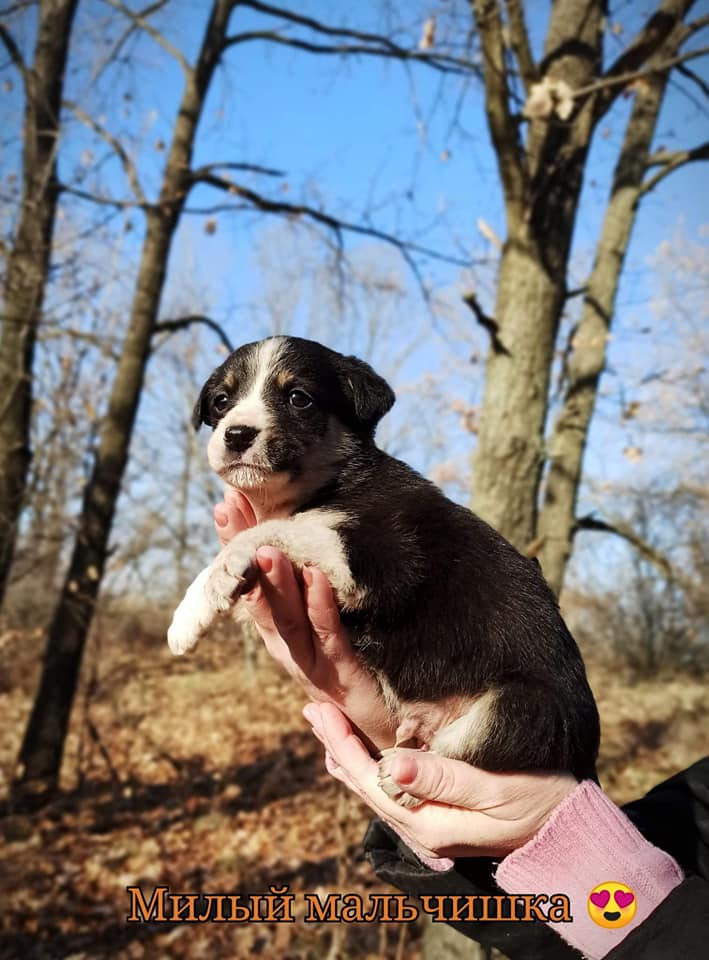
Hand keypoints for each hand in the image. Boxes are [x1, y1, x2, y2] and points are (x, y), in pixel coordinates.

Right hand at [213, 490, 396, 751]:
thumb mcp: (325, 628)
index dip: (236, 545)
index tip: (227, 504)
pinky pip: (330, 638)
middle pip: (258, 597)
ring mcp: (312, 665)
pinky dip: (321, 607)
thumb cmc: (353, 675)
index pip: (250, 583)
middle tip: (232, 512)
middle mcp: (287, 649)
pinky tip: (317, 579)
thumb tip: (298, 544)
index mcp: (280, 634)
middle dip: (243, 554)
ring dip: (275, 583)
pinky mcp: (343, 677)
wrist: (387, 729)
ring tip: (269, 548)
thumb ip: (309, 593)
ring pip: (285, 620)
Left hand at [306, 700, 576, 859]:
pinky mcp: (437, 816)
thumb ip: (442, 778)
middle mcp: (420, 828)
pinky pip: (390, 792)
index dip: (343, 743)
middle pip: (364, 783)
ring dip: (347, 754)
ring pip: (373, 788)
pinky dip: (368, 767)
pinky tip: (357, 757)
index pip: (370, 778)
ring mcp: (427, 825)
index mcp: (428, 821)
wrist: (566, 829)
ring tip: (325, 725)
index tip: (323, 710)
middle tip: (312, 708)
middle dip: (336, 744)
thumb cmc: (538, 797)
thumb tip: (391, 765)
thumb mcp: (493, 787)